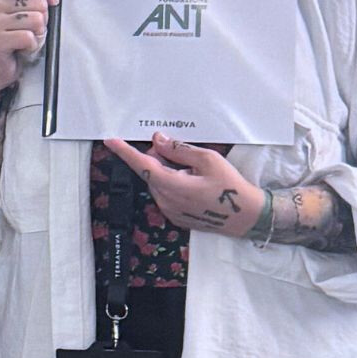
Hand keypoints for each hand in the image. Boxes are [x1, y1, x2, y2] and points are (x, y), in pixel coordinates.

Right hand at [0, 0, 58, 94]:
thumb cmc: (8, 40)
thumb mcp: (18, 14)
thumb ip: (30, 0)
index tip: (53, 0)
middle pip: (37, 3)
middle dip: (41, 20)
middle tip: (28, 30)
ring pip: (36, 20)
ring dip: (37, 34)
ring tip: (24, 40)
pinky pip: (29, 37)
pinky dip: (31, 46)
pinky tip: (21, 49)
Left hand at [102, 134, 264, 235]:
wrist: (246, 216)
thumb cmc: (231, 187)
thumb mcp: (208, 160)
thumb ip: (179, 149)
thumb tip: (158, 140)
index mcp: (172, 186)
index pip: (142, 165)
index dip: (125, 152)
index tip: (110, 141)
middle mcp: (166, 201)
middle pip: (150, 172)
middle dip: (158, 158)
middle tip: (179, 152)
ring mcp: (170, 211)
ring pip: (158, 183)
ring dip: (168, 172)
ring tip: (194, 172)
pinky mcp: (175, 217)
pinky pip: (165, 194)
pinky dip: (173, 184)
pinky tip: (193, 184)